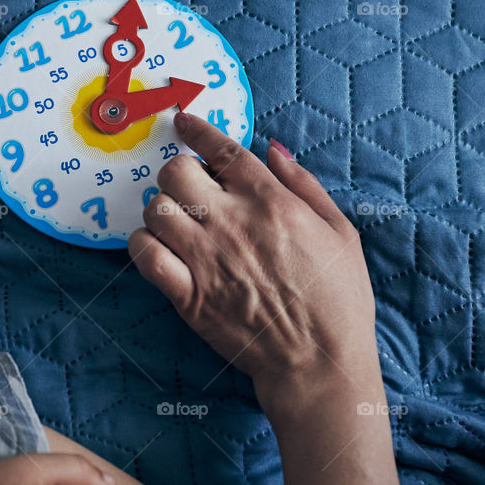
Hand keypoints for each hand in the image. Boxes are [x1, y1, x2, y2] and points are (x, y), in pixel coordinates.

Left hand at [128, 113, 381, 429]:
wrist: (319, 361)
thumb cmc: (338, 300)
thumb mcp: (340, 231)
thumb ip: (304, 184)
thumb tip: (272, 149)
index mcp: (271, 201)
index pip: (222, 149)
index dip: (197, 129)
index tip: (184, 123)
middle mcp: (232, 222)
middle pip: (176, 172)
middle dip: (178, 173)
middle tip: (190, 190)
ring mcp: (206, 258)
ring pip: (155, 209)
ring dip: (161, 210)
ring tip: (177, 224)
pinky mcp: (187, 295)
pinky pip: (145, 255)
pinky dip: (144, 246)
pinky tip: (159, 250)